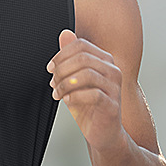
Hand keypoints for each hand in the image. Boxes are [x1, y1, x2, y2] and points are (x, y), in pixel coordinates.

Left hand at [47, 29, 125, 152]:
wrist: (102, 133)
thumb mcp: (75, 79)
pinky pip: (93, 94)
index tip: (50, 68)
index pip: (81, 45)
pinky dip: (75, 97)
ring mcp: (115, 88)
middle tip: (53, 84)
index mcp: (105, 60)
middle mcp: (113, 70)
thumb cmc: (88, 105)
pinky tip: (67, 101)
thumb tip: (65, 33)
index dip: (61, 55)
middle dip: (61, 70)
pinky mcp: (113, 105)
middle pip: (82, 58)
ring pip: (87, 74)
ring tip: (57, 94)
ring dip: (65, 84)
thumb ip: (70, 57)